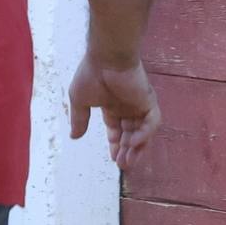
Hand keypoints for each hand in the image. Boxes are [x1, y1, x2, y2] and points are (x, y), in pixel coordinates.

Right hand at [68, 55, 158, 173]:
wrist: (106, 58)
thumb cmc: (90, 75)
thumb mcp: (79, 100)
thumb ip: (79, 119)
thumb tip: (73, 137)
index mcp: (111, 106)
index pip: (116, 129)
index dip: (115, 144)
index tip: (113, 158)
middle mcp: (127, 107)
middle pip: (130, 134)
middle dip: (126, 151)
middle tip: (123, 166)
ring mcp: (139, 105)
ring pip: (143, 132)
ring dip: (137, 147)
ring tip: (128, 161)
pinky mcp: (149, 101)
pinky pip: (151, 122)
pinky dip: (145, 134)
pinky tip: (133, 142)